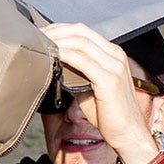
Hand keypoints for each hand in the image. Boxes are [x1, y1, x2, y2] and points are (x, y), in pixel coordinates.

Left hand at [42, 23, 156, 162]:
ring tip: (39, 46)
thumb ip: (76, 74)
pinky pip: (83, 60)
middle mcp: (116, 55)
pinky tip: (51, 57)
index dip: (59, 30)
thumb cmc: (108, 113)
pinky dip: (64, 55)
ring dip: (57, 42)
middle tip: (35, 38)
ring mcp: (114, 65)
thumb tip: (53, 67)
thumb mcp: (89, 87)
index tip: (40, 35)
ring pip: (81, 42)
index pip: (83, 31)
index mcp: (112, 53)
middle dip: (54, 32)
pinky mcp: (110, 79)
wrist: (128, 134)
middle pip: (80, 31)